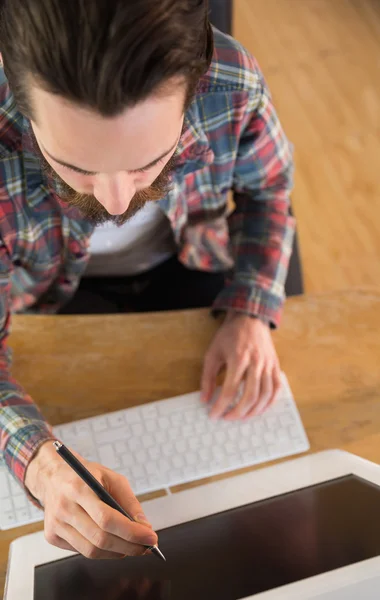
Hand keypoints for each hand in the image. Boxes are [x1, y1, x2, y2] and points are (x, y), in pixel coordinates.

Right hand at [25, 441, 157, 558]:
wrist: (53, 477)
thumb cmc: (86, 476)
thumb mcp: (111, 477)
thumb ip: (129, 501)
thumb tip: (145, 527)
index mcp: (79, 488)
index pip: (107, 518)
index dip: (131, 532)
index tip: (151, 538)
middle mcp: (64, 508)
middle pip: (100, 538)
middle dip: (129, 546)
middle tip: (147, 546)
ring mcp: (55, 524)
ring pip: (91, 551)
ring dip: (118, 553)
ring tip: (133, 547)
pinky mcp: (52, 536)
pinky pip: (82, 551)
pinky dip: (102, 551)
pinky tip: (113, 544)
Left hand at [201, 312, 280, 419]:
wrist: (250, 318)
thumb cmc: (229, 335)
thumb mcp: (213, 353)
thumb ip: (207, 377)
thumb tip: (204, 399)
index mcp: (238, 358)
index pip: (229, 390)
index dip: (221, 406)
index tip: (214, 415)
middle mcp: (256, 363)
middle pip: (250, 396)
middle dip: (238, 412)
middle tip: (227, 418)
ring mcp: (268, 365)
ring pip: (265, 395)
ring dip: (254, 411)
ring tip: (242, 417)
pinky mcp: (275, 366)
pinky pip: (276, 388)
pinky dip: (269, 402)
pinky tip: (260, 409)